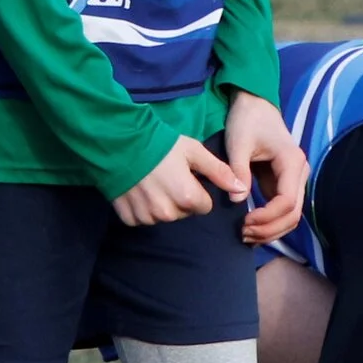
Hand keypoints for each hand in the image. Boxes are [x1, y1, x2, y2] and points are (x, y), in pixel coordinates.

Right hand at [112, 135, 244, 227]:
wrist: (120, 143)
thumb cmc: (162, 145)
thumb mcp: (194, 152)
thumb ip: (219, 172)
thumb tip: (241, 189)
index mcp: (187, 197)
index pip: (204, 206)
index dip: (198, 191)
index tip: (187, 177)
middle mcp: (168, 213)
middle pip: (184, 212)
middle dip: (181, 198)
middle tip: (168, 177)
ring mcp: (147, 217)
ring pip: (165, 217)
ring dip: (163, 205)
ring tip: (153, 183)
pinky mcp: (129, 218)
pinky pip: (144, 219)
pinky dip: (143, 209)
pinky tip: (140, 191)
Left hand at [225, 91, 308, 243]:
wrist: (255, 106)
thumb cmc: (247, 120)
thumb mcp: (238, 143)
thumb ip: (238, 170)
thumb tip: (237, 200)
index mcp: (292, 162)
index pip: (286, 201)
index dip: (267, 217)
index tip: (244, 221)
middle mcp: (300, 173)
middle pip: (294, 214)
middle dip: (269, 229)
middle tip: (243, 235)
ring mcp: (295, 180)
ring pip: (292, 217)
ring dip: (271, 231)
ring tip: (246, 236)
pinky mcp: (285, 184)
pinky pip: (283, 211)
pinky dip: (270, 223)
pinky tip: (252, 229)